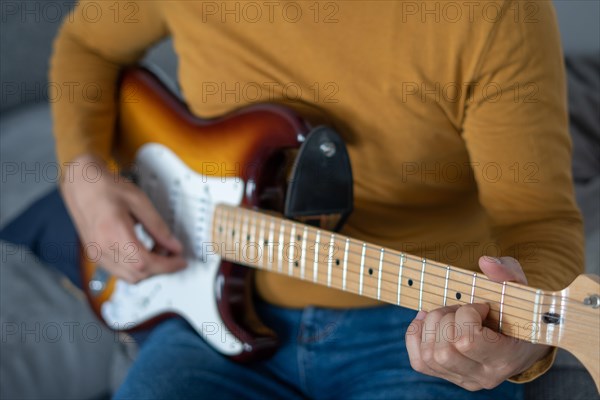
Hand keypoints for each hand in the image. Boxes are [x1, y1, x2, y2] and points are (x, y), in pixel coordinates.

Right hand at [61, 154, 185, 282]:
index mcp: (113, 233)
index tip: (180, 262)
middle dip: (161, 268)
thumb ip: (158, 226)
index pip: (144, 263)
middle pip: (138, 274)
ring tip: (159, 251)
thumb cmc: (105, 187)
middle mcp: (101, 248)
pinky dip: (135, 268)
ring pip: (128, 277)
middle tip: (174, 255)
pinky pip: (119, 272)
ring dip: (148, 270)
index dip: (167, 266)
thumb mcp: (139, 201)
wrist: (82, 184)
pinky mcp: (95, 255)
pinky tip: (144, 252)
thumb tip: (173, 245)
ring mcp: (96, 254)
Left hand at [405, 256, 551, 390]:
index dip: (467, 314)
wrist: (521, 342)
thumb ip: (507, 273)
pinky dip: (417, 335)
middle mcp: (483, 376)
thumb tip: (485, 262)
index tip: (481, 306)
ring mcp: (464, 379)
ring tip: (450, 314)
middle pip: (444, 351)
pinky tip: (429, 321)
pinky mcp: (447, 376)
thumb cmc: (520, 312)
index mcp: (505, 358)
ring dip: (433, 326)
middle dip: (446, 319)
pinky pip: (419, 361)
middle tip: (462, 308)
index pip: (468, 341)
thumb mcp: (520, 290)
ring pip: (430, 356)